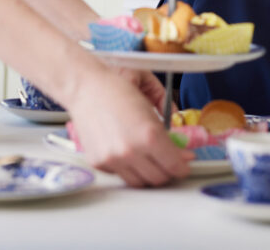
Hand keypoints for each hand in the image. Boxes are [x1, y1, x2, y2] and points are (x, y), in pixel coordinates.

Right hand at [67, 70, 191, 186]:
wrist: (85, 87)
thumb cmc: (116, 87)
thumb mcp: (151, 98)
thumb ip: (170, 120)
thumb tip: (180, 141)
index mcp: (149, 135)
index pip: (174, 165)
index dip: (183, 166)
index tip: (185, 163)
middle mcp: (131, 151)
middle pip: (159, 178)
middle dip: (168, 170)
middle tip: (169, 160)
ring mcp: (113, 159)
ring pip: (139, 181)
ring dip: (148, 172)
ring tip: (149, 157)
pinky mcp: (99, 162)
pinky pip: (120, 174)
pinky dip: (128, 168)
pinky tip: (129, 152)